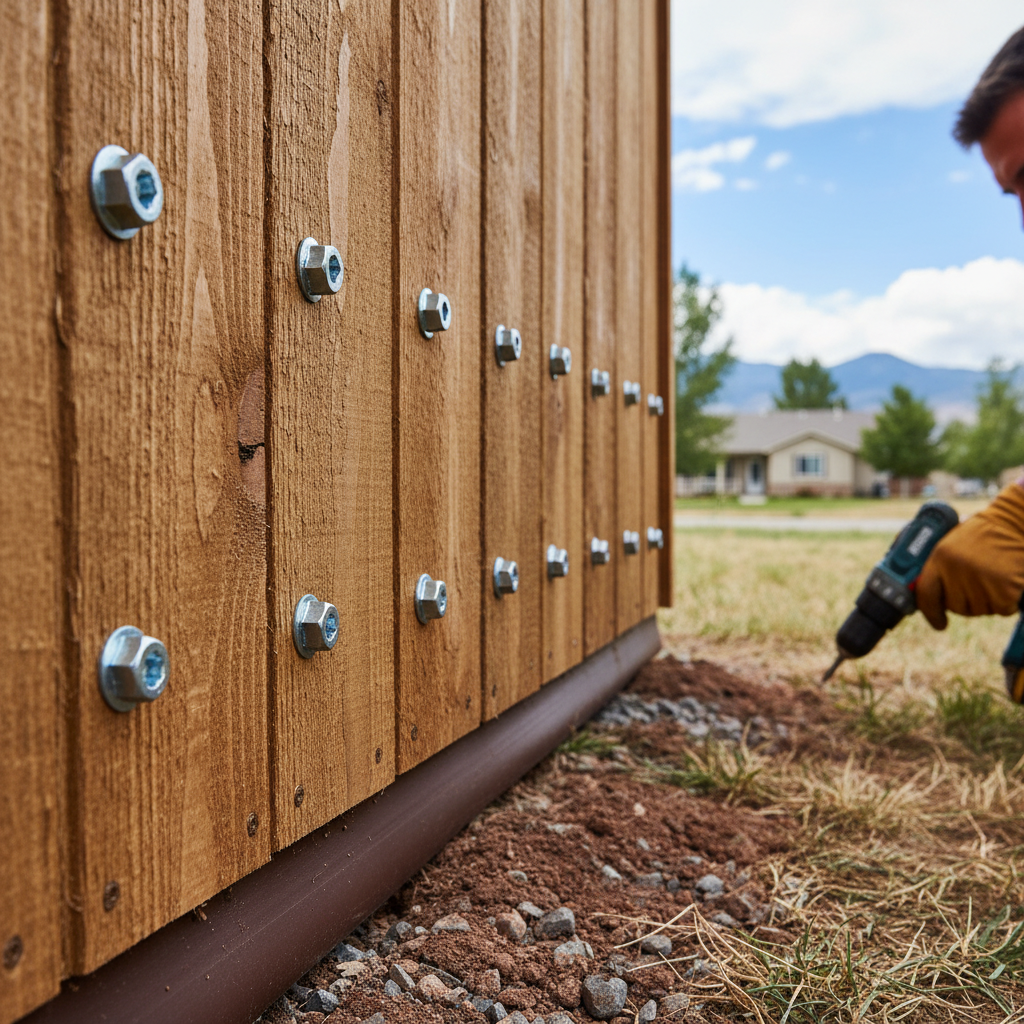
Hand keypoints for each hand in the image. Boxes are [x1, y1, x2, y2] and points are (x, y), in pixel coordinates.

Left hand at [916, 484, 1023, 629]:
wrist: (1015, 522)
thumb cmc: (982, 534)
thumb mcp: (951, 544)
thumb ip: (938, 568)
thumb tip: (924, 596)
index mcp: (939, 557)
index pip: (926, 594)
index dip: (931, 613)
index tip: (940, 623)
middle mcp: (956, 569)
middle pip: (956, 607)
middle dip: (966, 602)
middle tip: (978, 583)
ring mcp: (981, 579)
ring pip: (980, 610)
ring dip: (988, 601)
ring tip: (993, 576)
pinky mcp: (1005, 587)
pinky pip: (1002, 609)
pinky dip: (1007, 602)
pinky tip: (1008, 582)